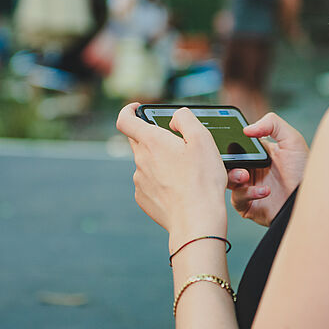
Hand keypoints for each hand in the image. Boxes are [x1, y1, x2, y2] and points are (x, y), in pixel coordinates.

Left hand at [116, 104, 228, 249]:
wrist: (196, 221)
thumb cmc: (202, 180)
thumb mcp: (203, 139)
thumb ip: (186, 119)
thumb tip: (175, 117)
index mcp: (152, 141)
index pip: (125, 119)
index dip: (129, 110)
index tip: (137, 107)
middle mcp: (140, 160)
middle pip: (140, 141)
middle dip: (156, 138)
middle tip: (179, 146)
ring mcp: (140, 181)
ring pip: (147, 163)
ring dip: (162, 162)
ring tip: (187, 173)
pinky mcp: (143, 198)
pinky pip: (150, 183)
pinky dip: (162, 182)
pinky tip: (180, 189)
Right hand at [228, 113, 308, 226]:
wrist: (311, 199)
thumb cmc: (304, 170)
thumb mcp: (292, 140)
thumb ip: (272, 124)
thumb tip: (247, 128)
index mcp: (258, 153)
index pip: (235, 145)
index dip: (228, 142)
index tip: (223, 139)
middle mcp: (251, 169)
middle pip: (227, 163)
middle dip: (227, 161)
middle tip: (235, 161)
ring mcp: (249, 187)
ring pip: (227, 180)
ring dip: (233, 177)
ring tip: (246, 176)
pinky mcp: (249, 205)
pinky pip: (237, 199)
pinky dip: (247, 194)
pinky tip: (264, 191)